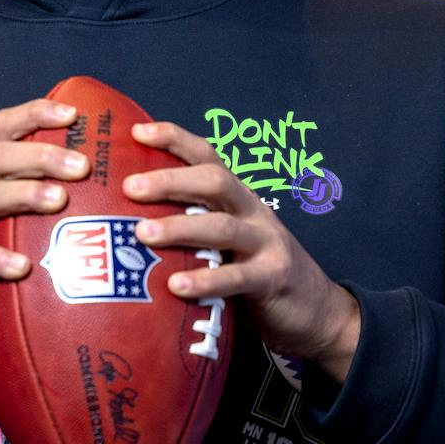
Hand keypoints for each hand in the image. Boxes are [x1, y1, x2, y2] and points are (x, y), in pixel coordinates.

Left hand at [124, 120, 361, 383]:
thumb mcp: (226, 241)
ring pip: (222, 226)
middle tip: (130, 187)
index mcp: (238, 197)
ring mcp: (266, 243)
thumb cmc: (255, 271)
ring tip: (142, 233)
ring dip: (180, 228)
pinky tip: (176, 286)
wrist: (317, 311)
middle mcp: (252, 211)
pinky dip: (205, 280)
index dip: (175, 139)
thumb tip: (127, 220)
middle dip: (170, 180)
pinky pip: (235, 278)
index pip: (207, 156)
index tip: (137, 132)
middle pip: (214, 181)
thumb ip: (193, 226)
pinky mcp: (273, 278)